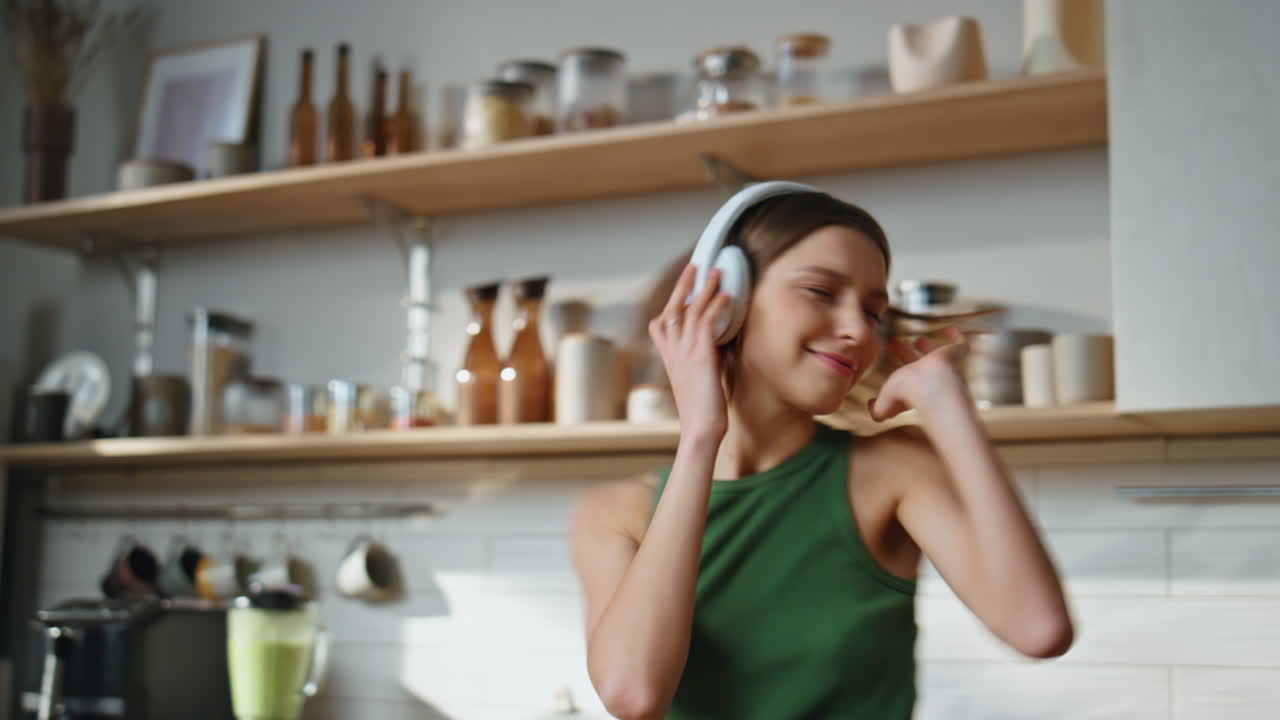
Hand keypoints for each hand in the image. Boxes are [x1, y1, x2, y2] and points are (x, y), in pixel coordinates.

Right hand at [648, 264, 731, 438]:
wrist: (699, 430)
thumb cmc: (701, 412)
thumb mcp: (696, 383)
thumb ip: (699, 364)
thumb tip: (711, 354)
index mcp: (670, 359)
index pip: (661, 326)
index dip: (669, 306)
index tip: (680, 292)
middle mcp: (674, 352)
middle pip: (673, 309)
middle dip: (683, 285)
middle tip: (694, 266)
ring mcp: (685, 353)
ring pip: (690, 310)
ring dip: (704, 287)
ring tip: (715, 270)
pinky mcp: (701, 356)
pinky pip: (706, 323)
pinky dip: (715, 306)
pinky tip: (726, 295)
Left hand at [868, 326, 968, 421]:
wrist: (931, 386)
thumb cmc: (906, 394)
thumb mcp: (883, 405)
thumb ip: (874, 410)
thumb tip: (870, 404)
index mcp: (912, 387)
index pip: (904, 380)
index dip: (896, 374)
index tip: (882, 370)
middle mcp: (927, 378)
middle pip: (916, 366)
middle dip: (905, 354)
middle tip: (893, 342)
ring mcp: (943, 368)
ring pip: (936, 359)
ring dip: (927, 348)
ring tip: (918, 339)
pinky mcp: (956, 356)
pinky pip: (961, 346)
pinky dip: (956, 337)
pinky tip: (949, 329)